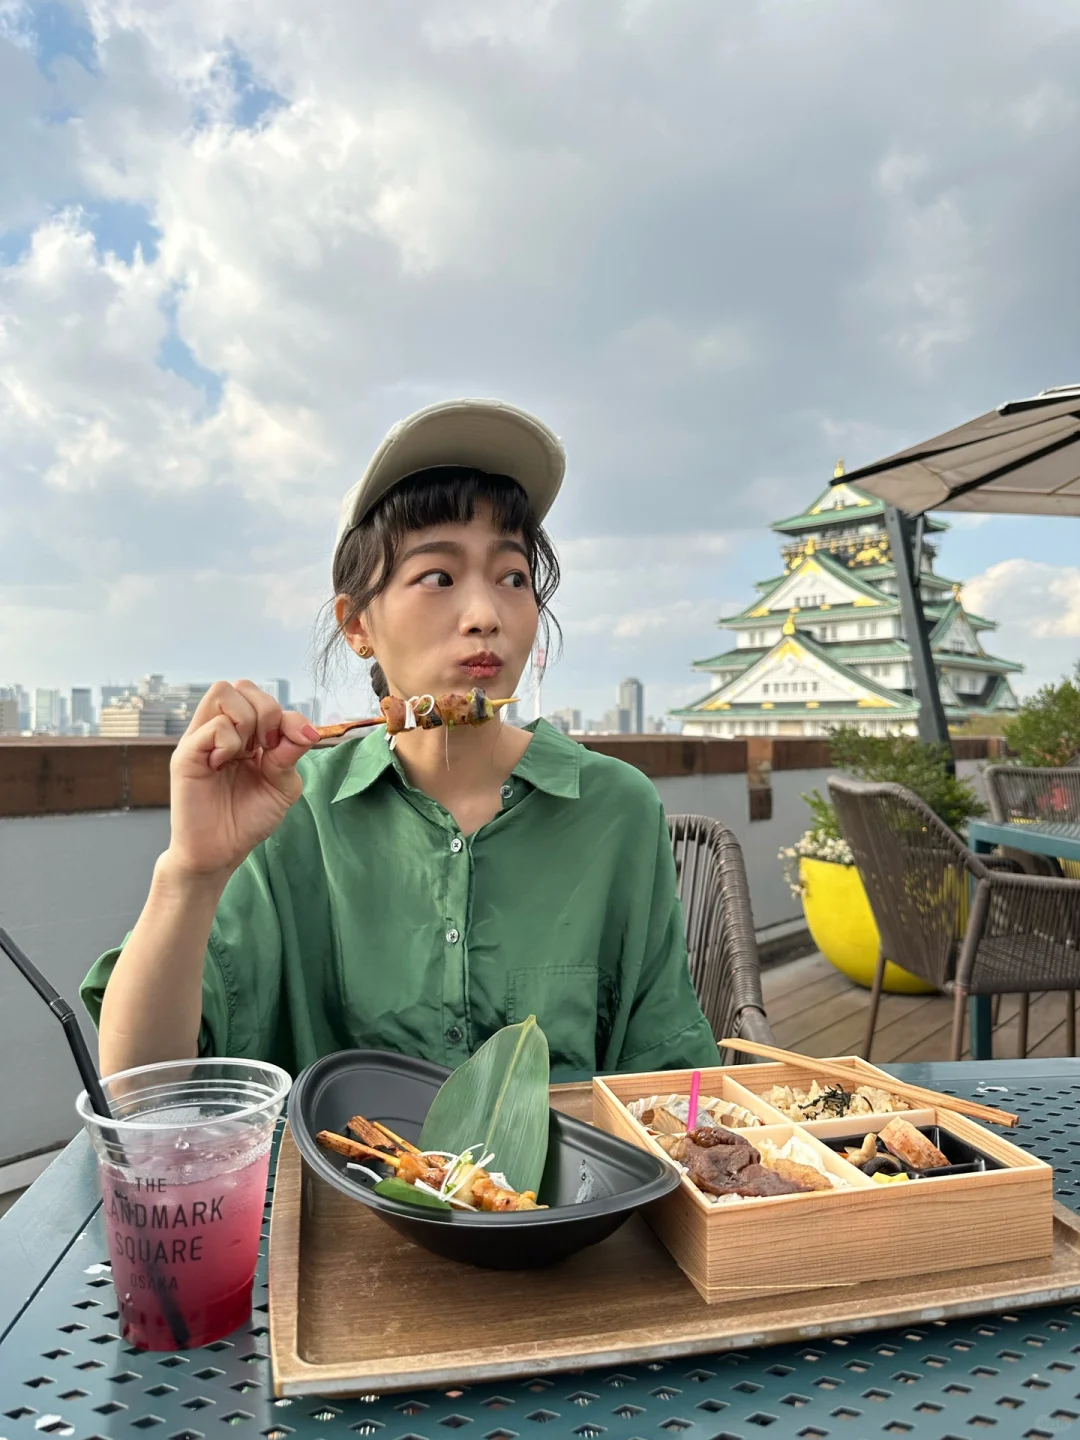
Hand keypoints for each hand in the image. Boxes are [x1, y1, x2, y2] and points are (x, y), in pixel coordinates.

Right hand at [165, 680, 321, 879]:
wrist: (220, 852)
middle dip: (267, 712)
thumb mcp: (283, 785)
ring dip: (246, 721)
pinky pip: (213, 726)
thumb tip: (304, 730)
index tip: (291, 746)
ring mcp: (202, 738)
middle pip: (243, 686)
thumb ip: (292, 753)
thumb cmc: (248, 819)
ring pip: (224, 692)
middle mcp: (222, 730)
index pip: (265, 699)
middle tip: (266, 748)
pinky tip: (223, 765)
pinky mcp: (187, 754)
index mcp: (247, 735)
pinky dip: (229, 742)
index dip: (286, 717)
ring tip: (244, 754)